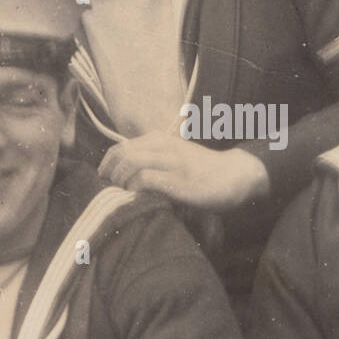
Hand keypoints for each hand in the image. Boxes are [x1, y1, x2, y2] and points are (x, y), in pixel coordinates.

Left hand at [98, 133, 269, 211]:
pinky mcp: (177, 180)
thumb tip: (125, 173)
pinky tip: (137, 198)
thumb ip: (154, 159)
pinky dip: (135, 189)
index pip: (121, 147)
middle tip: (110, 188)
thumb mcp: (175, 156)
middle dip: (110, 172)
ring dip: (120, 181)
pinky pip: (145, 179)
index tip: (104, 178)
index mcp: (160, 140)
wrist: (234, 175)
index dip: (107, 163)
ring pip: (130, 163)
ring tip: (123, 194)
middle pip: (122, 154)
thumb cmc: (202, 171)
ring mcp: (171, 163)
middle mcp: (163, 146)